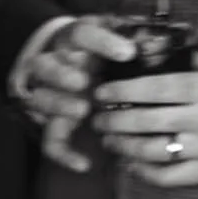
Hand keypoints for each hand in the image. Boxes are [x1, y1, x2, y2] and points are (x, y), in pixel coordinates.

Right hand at [9, 16, 137, 173]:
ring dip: (59, 105)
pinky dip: (64, 154)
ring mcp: (49, 94)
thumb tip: (156, 40)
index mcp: (72, 40)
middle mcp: (54, 65)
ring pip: (41, 99)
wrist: (69, 62)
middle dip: (60, 74)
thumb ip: (132, 36)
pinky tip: (84, 164)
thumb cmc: (97, 51)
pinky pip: (51, 141)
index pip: (81, 34)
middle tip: (82, 82)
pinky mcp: (52, 123)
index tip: (127, 52)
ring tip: (82, 110)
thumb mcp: (113, 34)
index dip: (103, 42)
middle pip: (44, 66)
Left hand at [91, 52, 197, 186]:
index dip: (124, 90)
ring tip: (110, 139)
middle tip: (98, 116)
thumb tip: (170, 53)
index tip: (103, 90)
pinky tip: (133, 164)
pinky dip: (147, 173)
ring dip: (124, 146)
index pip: (156, 89)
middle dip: (115, 119)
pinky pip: (171, 177)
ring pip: (153, 151)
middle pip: (147, 121)